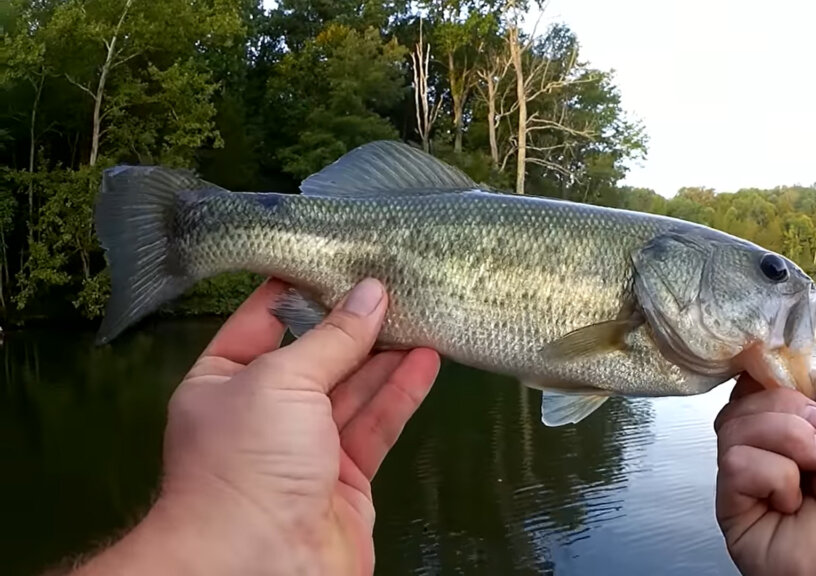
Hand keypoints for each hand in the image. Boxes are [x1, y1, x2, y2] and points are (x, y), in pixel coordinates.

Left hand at [72, 277, 439, 575]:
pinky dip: (401, 391)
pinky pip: (376, 424)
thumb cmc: (247, 463)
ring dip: (387, 354)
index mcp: (223, 382)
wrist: (259, 566)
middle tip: (396, 280)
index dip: (299, 288)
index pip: (262, 321)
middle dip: (354, 321)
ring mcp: (307, 448)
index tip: (338, 253)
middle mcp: (264, 412)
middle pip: (316, 355)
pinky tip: (427, 359)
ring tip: (422, 312)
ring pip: (353, 389)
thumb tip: (371, 292)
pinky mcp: (346, 477)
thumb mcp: (282, 381)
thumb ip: (332, 338)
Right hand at [714, 371, 815, 575]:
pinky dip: (774, 475)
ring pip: (732, 430)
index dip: (767, 383)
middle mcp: (760, 454)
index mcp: (784, 429)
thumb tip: (776, 367)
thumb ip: (815, 383)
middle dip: (789, 414)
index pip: (748, 389)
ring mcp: (744, 485)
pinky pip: (736, 466)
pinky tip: (795, 500)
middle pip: (738, 404)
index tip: (801, 394)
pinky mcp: (733, 513)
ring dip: (788, 442)